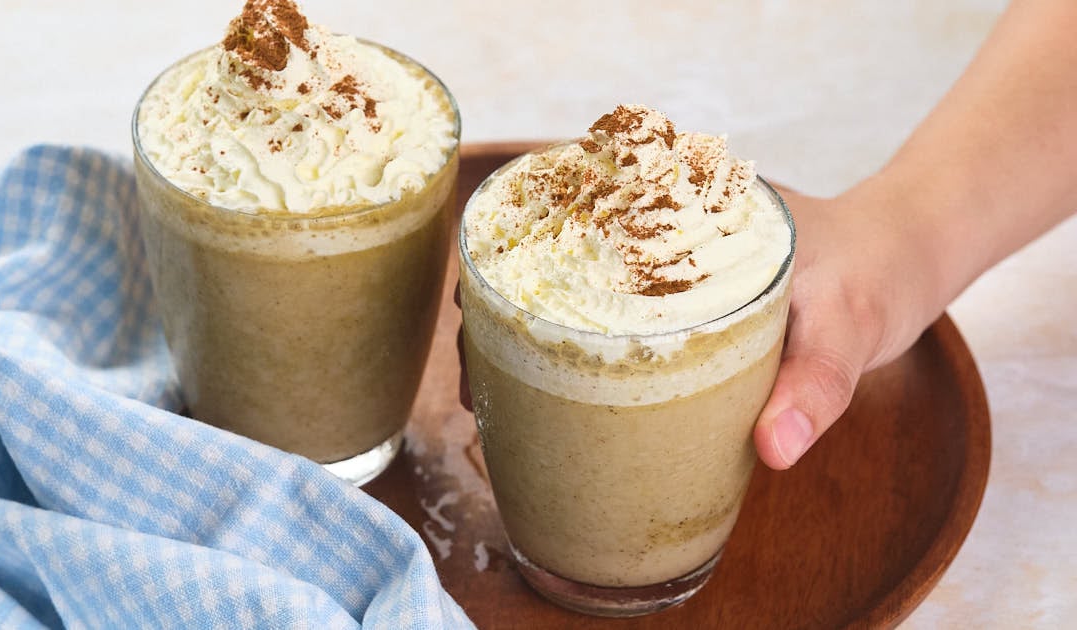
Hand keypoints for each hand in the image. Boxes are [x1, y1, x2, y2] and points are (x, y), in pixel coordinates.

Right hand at [453, 184, 949, 470]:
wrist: (907, 254)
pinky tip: (562, 389)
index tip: (479, 305)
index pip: (576, 217)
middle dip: (511, 304)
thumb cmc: (875, 272)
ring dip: (539, 330)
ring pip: (583, 290)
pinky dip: (583, 346)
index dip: (515, 255)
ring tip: (499, 384)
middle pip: (562, 258)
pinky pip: (620, 319)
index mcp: (688, 212)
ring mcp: (673, 268)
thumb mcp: (850, 327)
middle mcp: (667, 232)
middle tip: (479, 365)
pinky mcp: (687, 302)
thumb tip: (772, 449)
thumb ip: (815, 384)